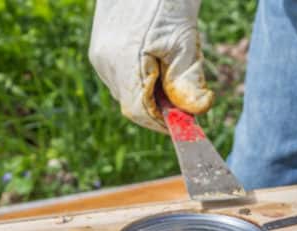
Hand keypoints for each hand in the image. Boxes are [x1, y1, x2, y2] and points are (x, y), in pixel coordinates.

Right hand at [89, 0, 213, 132]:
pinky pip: (124, 76)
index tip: (189, 124)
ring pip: (130, 92)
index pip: (140, 113)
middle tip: (189, 89)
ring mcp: (99, 55)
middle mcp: (104, 62)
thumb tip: (197, 114)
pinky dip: (145, 76)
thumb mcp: (184, 40)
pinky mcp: (100, 48)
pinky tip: (160, 53)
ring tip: (174, 59)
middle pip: (135, 105)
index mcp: (122, 62)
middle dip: (163, 105)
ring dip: (155, 90)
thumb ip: (187, 81)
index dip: (165, 124)